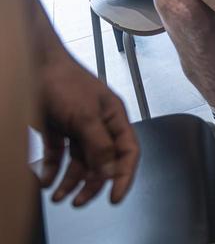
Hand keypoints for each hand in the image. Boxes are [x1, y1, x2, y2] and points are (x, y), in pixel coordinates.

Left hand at [35, 52, 138, 206]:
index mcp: (114, 117)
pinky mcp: (56, 129)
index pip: (128, 151)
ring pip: (79, 162)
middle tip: (79, 201)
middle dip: (91, 183)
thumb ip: (100, 145)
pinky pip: (57, 156)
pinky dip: (51, 170)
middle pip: (102, 161)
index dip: (125, 175)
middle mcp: (98, 125)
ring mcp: (77, 127)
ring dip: (69, 181)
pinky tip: (44, 179)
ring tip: (58, 195)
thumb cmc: (65, 82)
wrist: (33, 66)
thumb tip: (112, 171)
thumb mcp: (85, 116)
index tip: (115, 197)